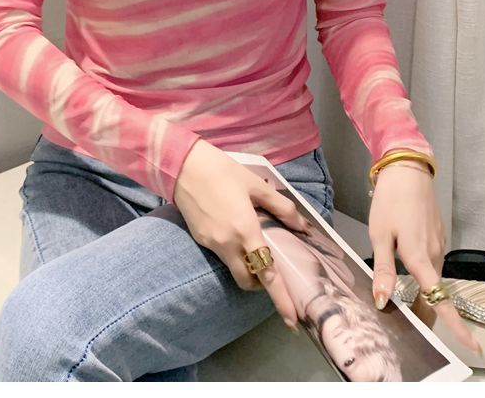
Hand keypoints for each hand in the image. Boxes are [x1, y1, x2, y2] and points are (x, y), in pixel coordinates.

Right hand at [174, 139, 311, 331]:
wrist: (183, 166)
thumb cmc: (223, 171)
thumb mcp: (256, 185)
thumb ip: (281, 207)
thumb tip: (302, 225)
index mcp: (246, 230)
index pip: (267, 274)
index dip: (280, 299)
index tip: (291, 319)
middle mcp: (228, 244)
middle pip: (248, 281)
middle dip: (261, 285)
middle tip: (271, 274)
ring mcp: (211, 244)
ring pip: (233, 269)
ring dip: (246, 268)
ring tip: (252, 246)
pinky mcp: (200, 239)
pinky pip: (221, 255)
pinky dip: (232, 252)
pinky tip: (233, 231)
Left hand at [368, 157, 482, 353]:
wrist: (407, 171)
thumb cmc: (390, 201)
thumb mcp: (379, 235)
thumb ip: (383, 269)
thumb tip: (383, 301)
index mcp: (419, 257)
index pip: (439, 298)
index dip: (454, 323)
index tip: (470, 345)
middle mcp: (433, 253)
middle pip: (434, 291)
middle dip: (425, 309)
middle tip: (410, 322)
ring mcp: (437, 244)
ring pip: (431, 275)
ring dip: (421, 288)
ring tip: (402, 298)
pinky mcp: (436, 235)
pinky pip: (430, 260)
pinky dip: (421, 270)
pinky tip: (405, 265)